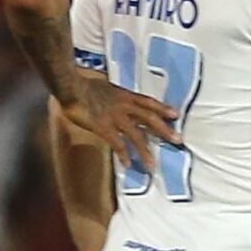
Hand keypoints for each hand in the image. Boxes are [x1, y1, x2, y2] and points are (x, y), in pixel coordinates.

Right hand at [63, 77, 178, 172]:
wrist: (71, 87)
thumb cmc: (83, 84)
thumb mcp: (104, 86)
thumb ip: (112, 95)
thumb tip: (113, 97)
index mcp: (125, 95)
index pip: (149, 102)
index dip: (163, 108)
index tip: (176, 115)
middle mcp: (125, 106)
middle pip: (150, 119)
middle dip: (164, 130)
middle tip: (178, 140)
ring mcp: (115, 117)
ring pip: (136, 135)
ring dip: (145, 151)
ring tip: (152, 165)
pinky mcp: (104, 127)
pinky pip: (117, 144)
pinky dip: (123, 154)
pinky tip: (127, 164)